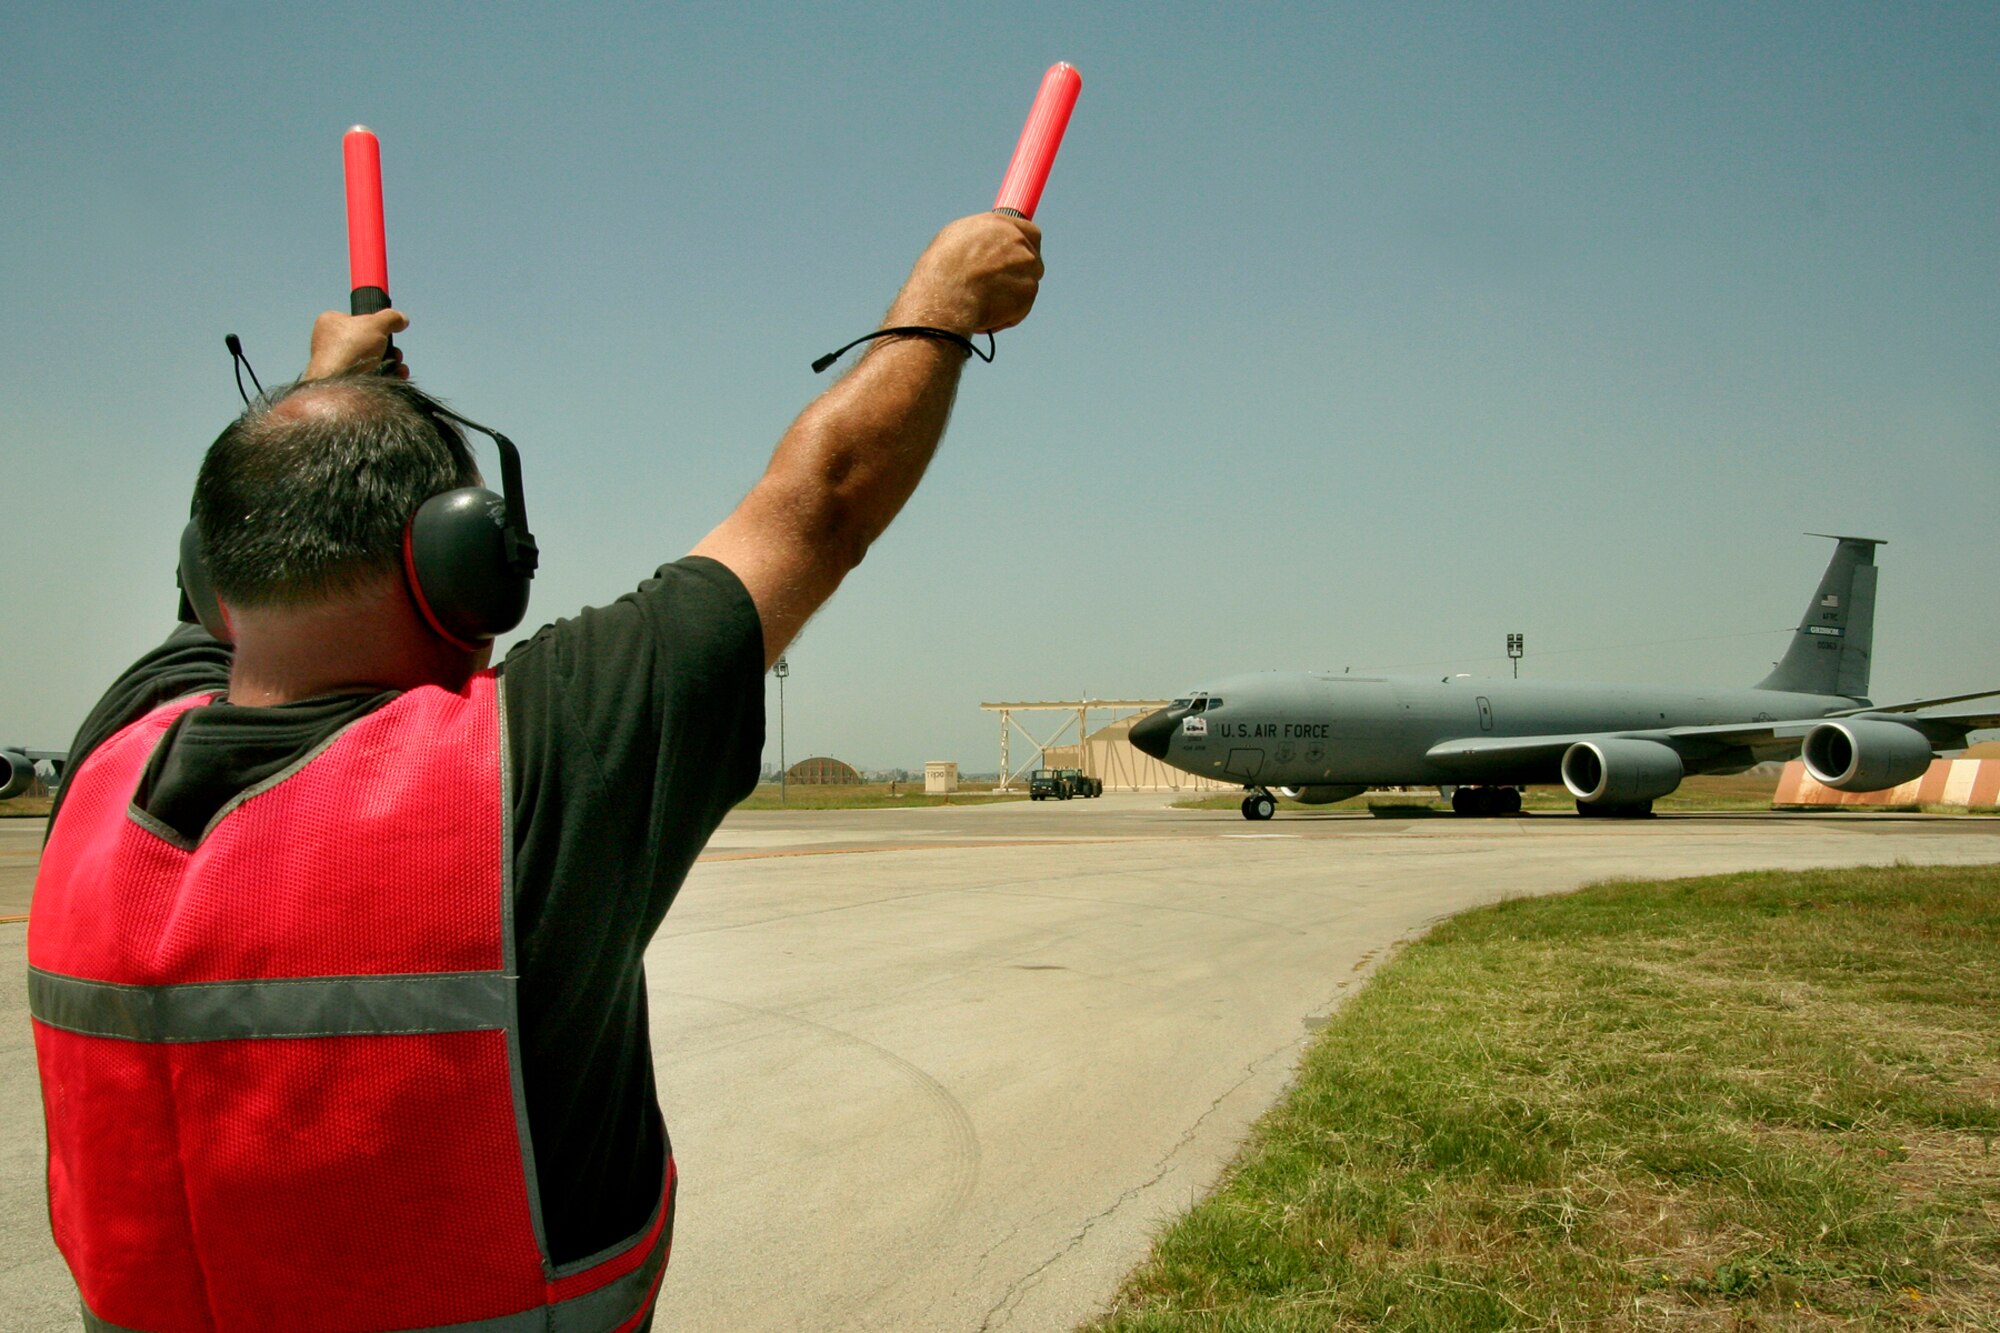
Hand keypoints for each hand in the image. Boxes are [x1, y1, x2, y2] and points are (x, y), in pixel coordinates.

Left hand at [303, 308, 410, 380]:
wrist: (340, 385)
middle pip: (370, 341)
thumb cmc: (350, 349)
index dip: (376, 325)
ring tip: (398, 368)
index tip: (387, 331)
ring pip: (373, 359)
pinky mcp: (344, 381)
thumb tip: (401, 319)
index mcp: (330, 322)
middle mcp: (330, 342)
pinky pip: (370, 375)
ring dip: (392, 363)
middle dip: (390, 349)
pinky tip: (396, 377)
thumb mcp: (376, 324)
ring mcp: (337, 363)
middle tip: (395, 353)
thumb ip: (391, 318)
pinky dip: (386, 376)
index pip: (358, 319)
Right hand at [888, 214, 1043, 335]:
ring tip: (983, 303)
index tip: (1019, 260)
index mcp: (1000, 224)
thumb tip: (985, 244)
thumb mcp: (955, 240)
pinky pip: (1022, 307)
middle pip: (1032, 260)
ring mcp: (1027, 266)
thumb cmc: (941, 270)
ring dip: (1011, 296)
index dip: (1025, 247)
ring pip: (1026, 285)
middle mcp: (1018, 241)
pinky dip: (1008, 314)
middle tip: (998, 288)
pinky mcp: (1028, 292)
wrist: (946, 296)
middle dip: (1019, 275)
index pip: (1029, 232)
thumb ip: (980, 239)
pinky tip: (987, 315)